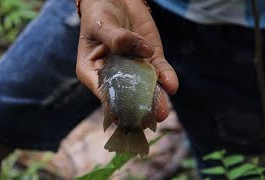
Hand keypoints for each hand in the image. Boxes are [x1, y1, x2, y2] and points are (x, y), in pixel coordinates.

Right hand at [76, 0, 177, 121]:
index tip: (123, 120)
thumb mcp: (102, 24)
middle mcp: (114, 74)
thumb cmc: (99, 12)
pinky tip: (171, 85)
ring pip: (146, 85)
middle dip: (138, 106)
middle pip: (127, 94)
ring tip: (162, 111)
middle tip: (148, 120)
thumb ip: (117, 38)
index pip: (104, 92)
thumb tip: (143, 51)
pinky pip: (160, 70)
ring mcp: (134, 67)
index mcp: (93, 71)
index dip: (113, 107)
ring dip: (155, 98)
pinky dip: (166, 77)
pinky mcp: (150, 57)